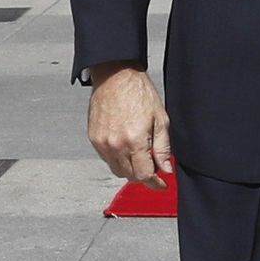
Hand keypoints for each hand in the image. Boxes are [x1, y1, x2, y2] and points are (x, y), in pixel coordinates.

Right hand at [87, 64, 172, 187]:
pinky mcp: (94, 138)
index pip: (145, 175)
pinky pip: (106, 159)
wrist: (115, 76)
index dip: (155, 182)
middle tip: (153, 166)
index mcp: (135, 140)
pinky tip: (126, 146)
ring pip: (117, 170)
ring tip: (139, 154)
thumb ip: (163, 147)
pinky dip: (117, 159)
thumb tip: (166, 169)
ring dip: (129, 168)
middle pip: (130, 176)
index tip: (161, 184)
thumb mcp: (160, 119)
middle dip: (144, 175)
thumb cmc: (139, 92)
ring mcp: (102, 143)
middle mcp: (116, 145)